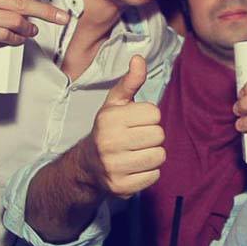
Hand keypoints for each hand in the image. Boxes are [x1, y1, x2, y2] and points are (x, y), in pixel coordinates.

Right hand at [82, 55, 164, 197]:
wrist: (88, 166)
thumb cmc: (108, 129)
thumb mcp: (115, 103)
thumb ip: (130, 81)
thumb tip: (139, 59)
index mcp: (109, 119)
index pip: (154, 114)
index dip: (149, 117)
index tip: (135, 121)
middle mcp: (109, 142)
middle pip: (158, 135)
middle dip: (152, 136)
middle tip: (136, 138)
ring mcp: (114, 167)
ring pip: (159, 156)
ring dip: (152, 154)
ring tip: (137, 152)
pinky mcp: (121, 187)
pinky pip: (154, 175)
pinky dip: (149, 172)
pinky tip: (134, 167)